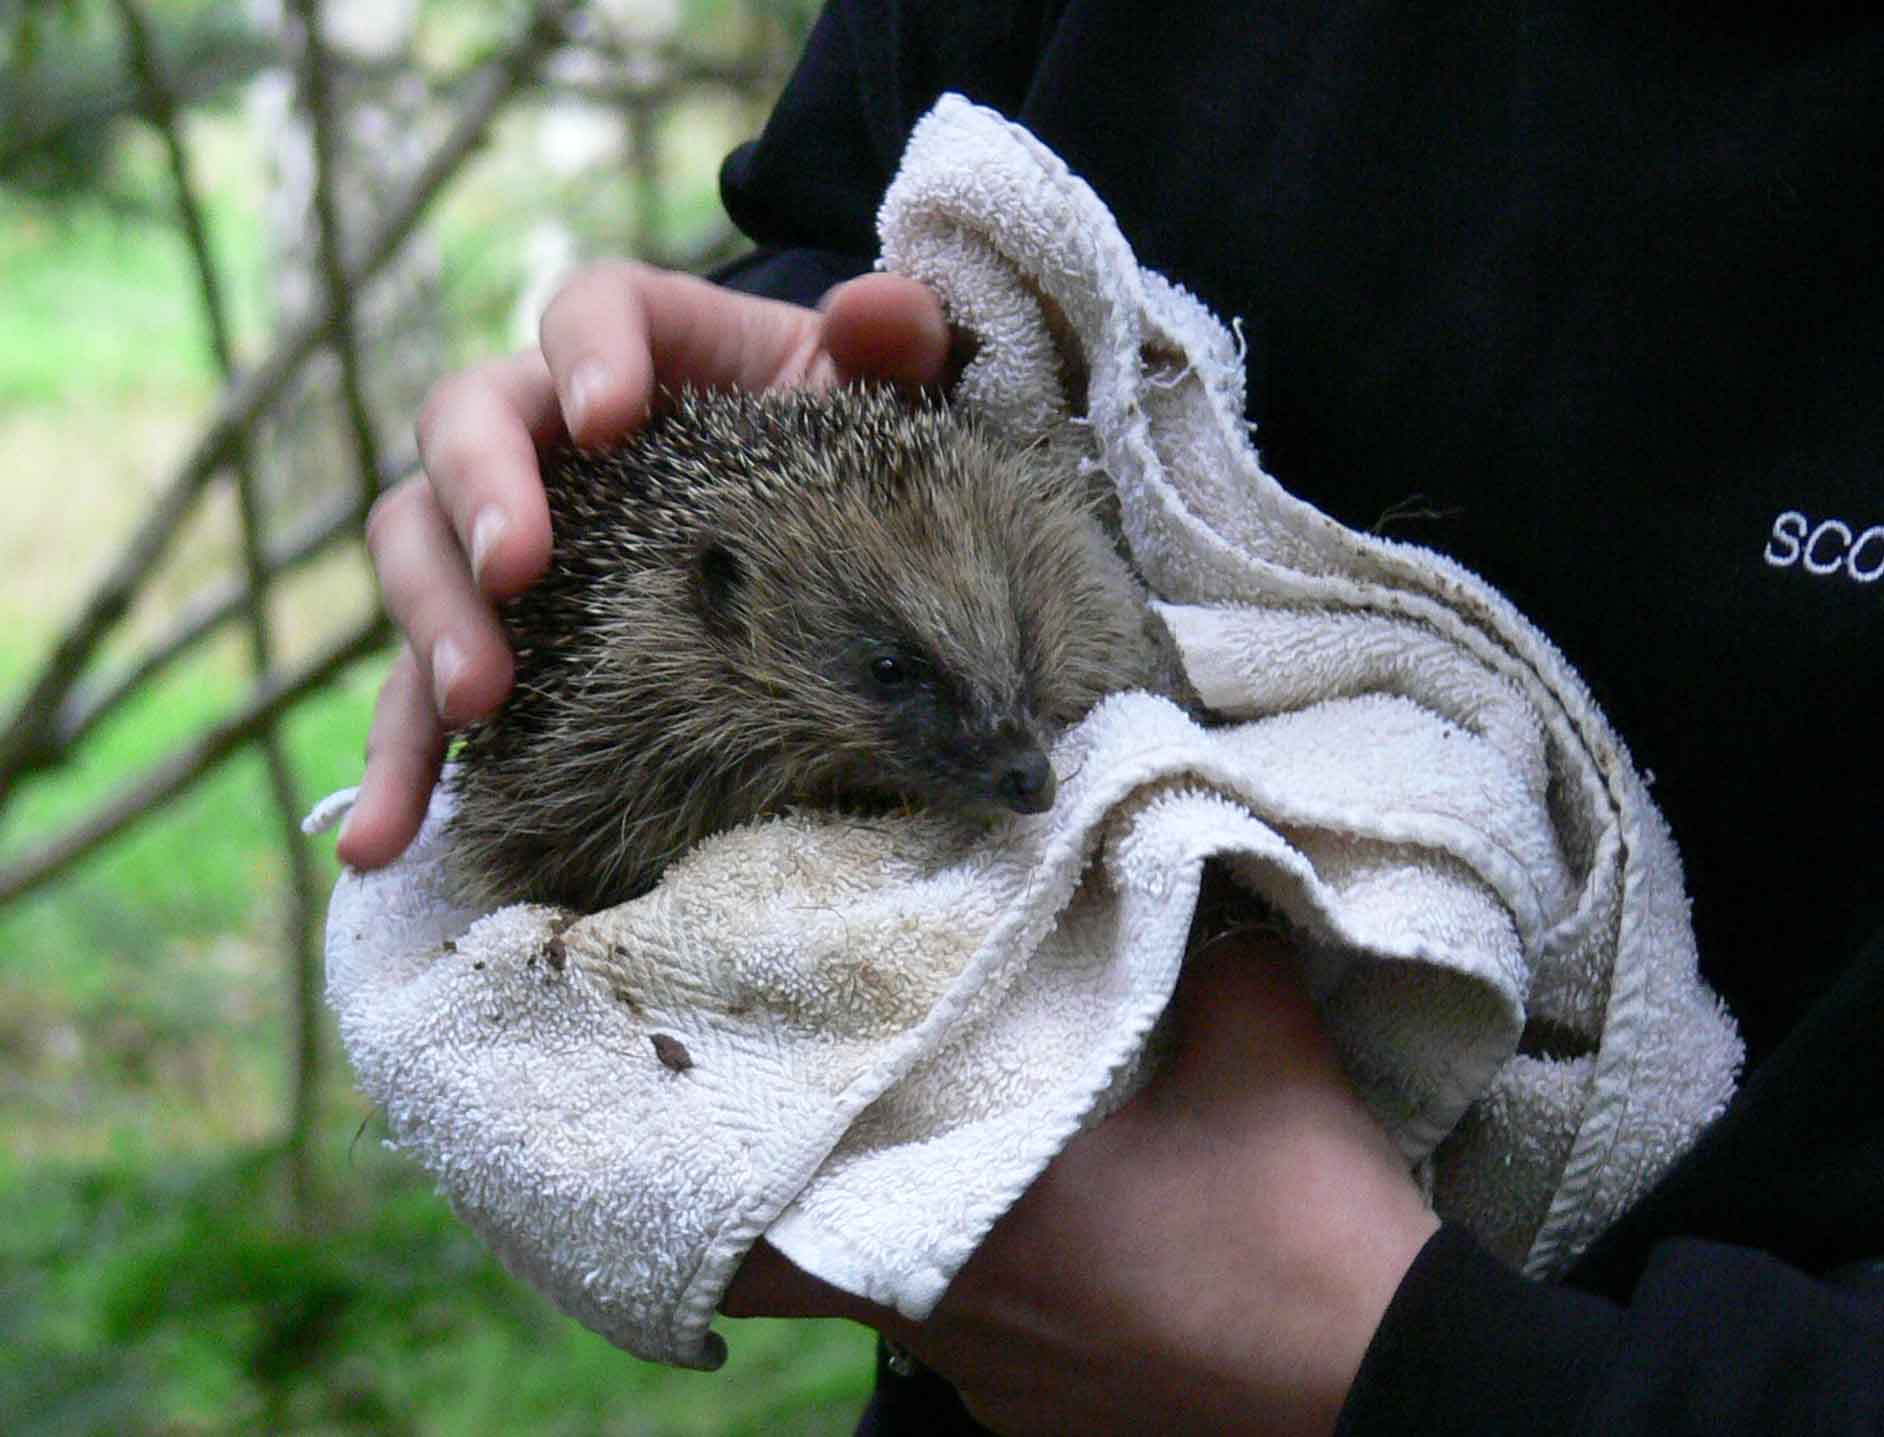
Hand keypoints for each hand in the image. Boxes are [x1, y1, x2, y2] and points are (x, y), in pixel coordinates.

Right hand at [337, 262, 950, 867]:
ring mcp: (516, 542)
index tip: (607, 414)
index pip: (593, 308)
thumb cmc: (861, 457)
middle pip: (467, 424)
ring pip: (421, 553)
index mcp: (655, 349)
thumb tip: (878, 310)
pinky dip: (403, 767)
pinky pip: (425, 696)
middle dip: (478, 496)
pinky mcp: (504, 647)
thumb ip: (902, 342)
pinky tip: (386, 840)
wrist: (843, 554)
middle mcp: (558, 437)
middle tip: (516, 571)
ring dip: (430, 625)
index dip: (584, 349)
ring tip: (471, 705)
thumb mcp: (899, 398)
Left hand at [724, 933, 1439, 1436]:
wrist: (1400, 1398)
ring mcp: (1004, 1393)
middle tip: (847, 1103)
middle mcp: (957, 1334)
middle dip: (829, 1184)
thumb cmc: (1306, 1236)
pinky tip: (1063, 1240)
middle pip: (826, 1266)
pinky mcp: (1059, 1425)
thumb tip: (1175, 856)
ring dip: (918, 1228)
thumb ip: (1199, 943)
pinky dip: (994, 1285)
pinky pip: (986, 1341)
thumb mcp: (1258, 1052)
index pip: (761, 1246)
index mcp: (965, 1237)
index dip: (719, 1182)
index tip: (710, 1117)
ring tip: (957, 1150)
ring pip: (910, 1300)